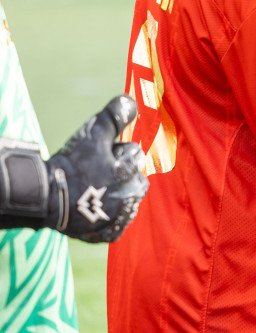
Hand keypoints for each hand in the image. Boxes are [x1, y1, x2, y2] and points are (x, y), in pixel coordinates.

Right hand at [46, 95, 149, 242]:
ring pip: (126, 199)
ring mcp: (120, 218)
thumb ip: (115, 116)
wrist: (44, 198)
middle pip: (133, 178)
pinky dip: (107, 215)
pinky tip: (92, 207)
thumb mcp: (93, 134)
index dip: (114, 151)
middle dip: (119, 173)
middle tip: (93, 173)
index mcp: (131, 174)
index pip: (134, 155)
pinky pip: (116, 221)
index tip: (97, 156)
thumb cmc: (70, 164)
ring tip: (91, 190)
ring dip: (115, 193)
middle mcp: (130, 199)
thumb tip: (132, 99)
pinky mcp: (107, 233)